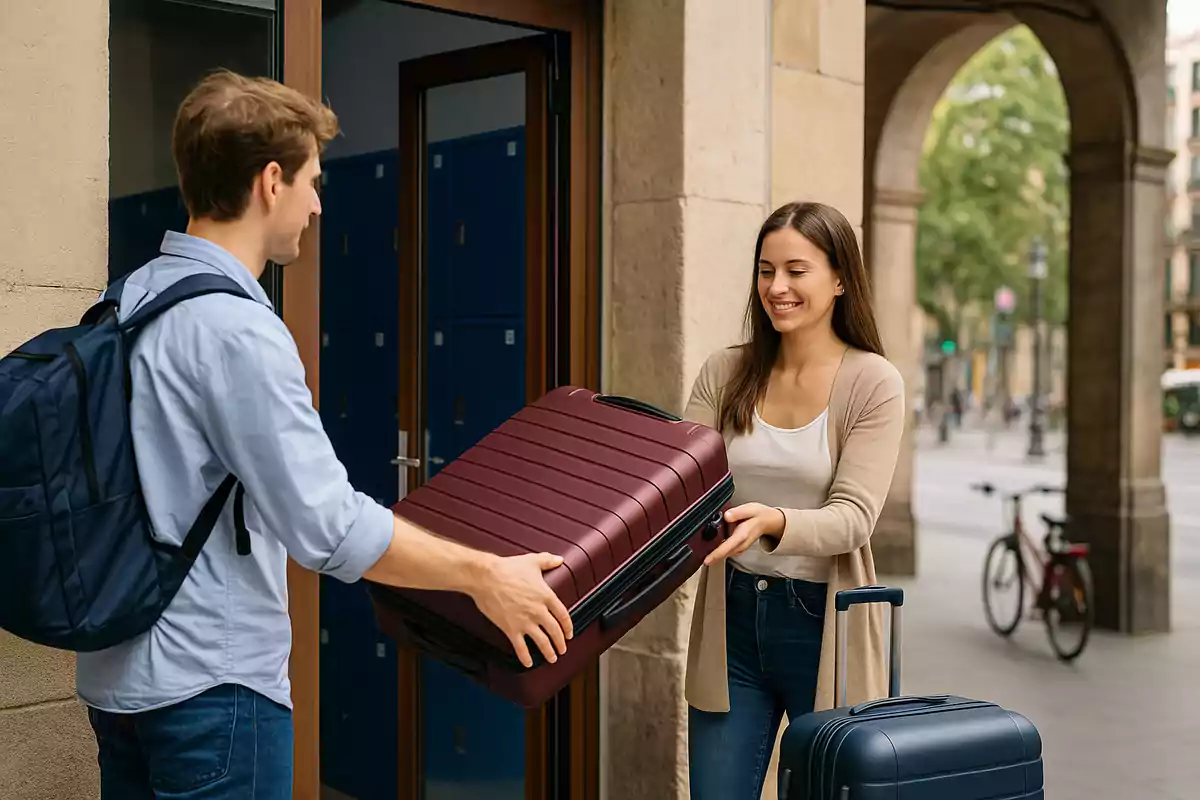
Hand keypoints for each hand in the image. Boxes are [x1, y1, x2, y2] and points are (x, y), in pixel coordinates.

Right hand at [470, 552, 573, 667]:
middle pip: (555, 631)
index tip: (569, 633)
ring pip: (542, 642)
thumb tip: (559, 560)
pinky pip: (521, 647)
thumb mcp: (532, 561)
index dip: (568, 627)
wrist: (486, 577)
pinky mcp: (510, 628)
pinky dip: (526, 657)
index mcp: (546, 595)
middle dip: (560, 643)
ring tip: (552, 658)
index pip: (563, 615)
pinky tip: (529, 663)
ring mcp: (525, 621)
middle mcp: (538, 611)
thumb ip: (548, 561)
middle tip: (562, 649)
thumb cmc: (507, 568)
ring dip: (549, 652)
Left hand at [703, 503, 786, 565]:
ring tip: (702, 554)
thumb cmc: (758, 515)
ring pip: (724, 555)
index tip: (706, 560)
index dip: (715, 554)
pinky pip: (726, 552)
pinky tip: (711, 548)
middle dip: (711, 557)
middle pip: (723, 554)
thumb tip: (727, 516)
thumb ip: (737, 512)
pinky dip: (718, 552)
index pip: (727, 548)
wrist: (768, 521)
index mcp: (741, 536)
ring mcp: (739, 548)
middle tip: (697, 558)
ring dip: (714, 556)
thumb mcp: (749, 509)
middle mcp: (740, 545)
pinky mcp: (738, 548)